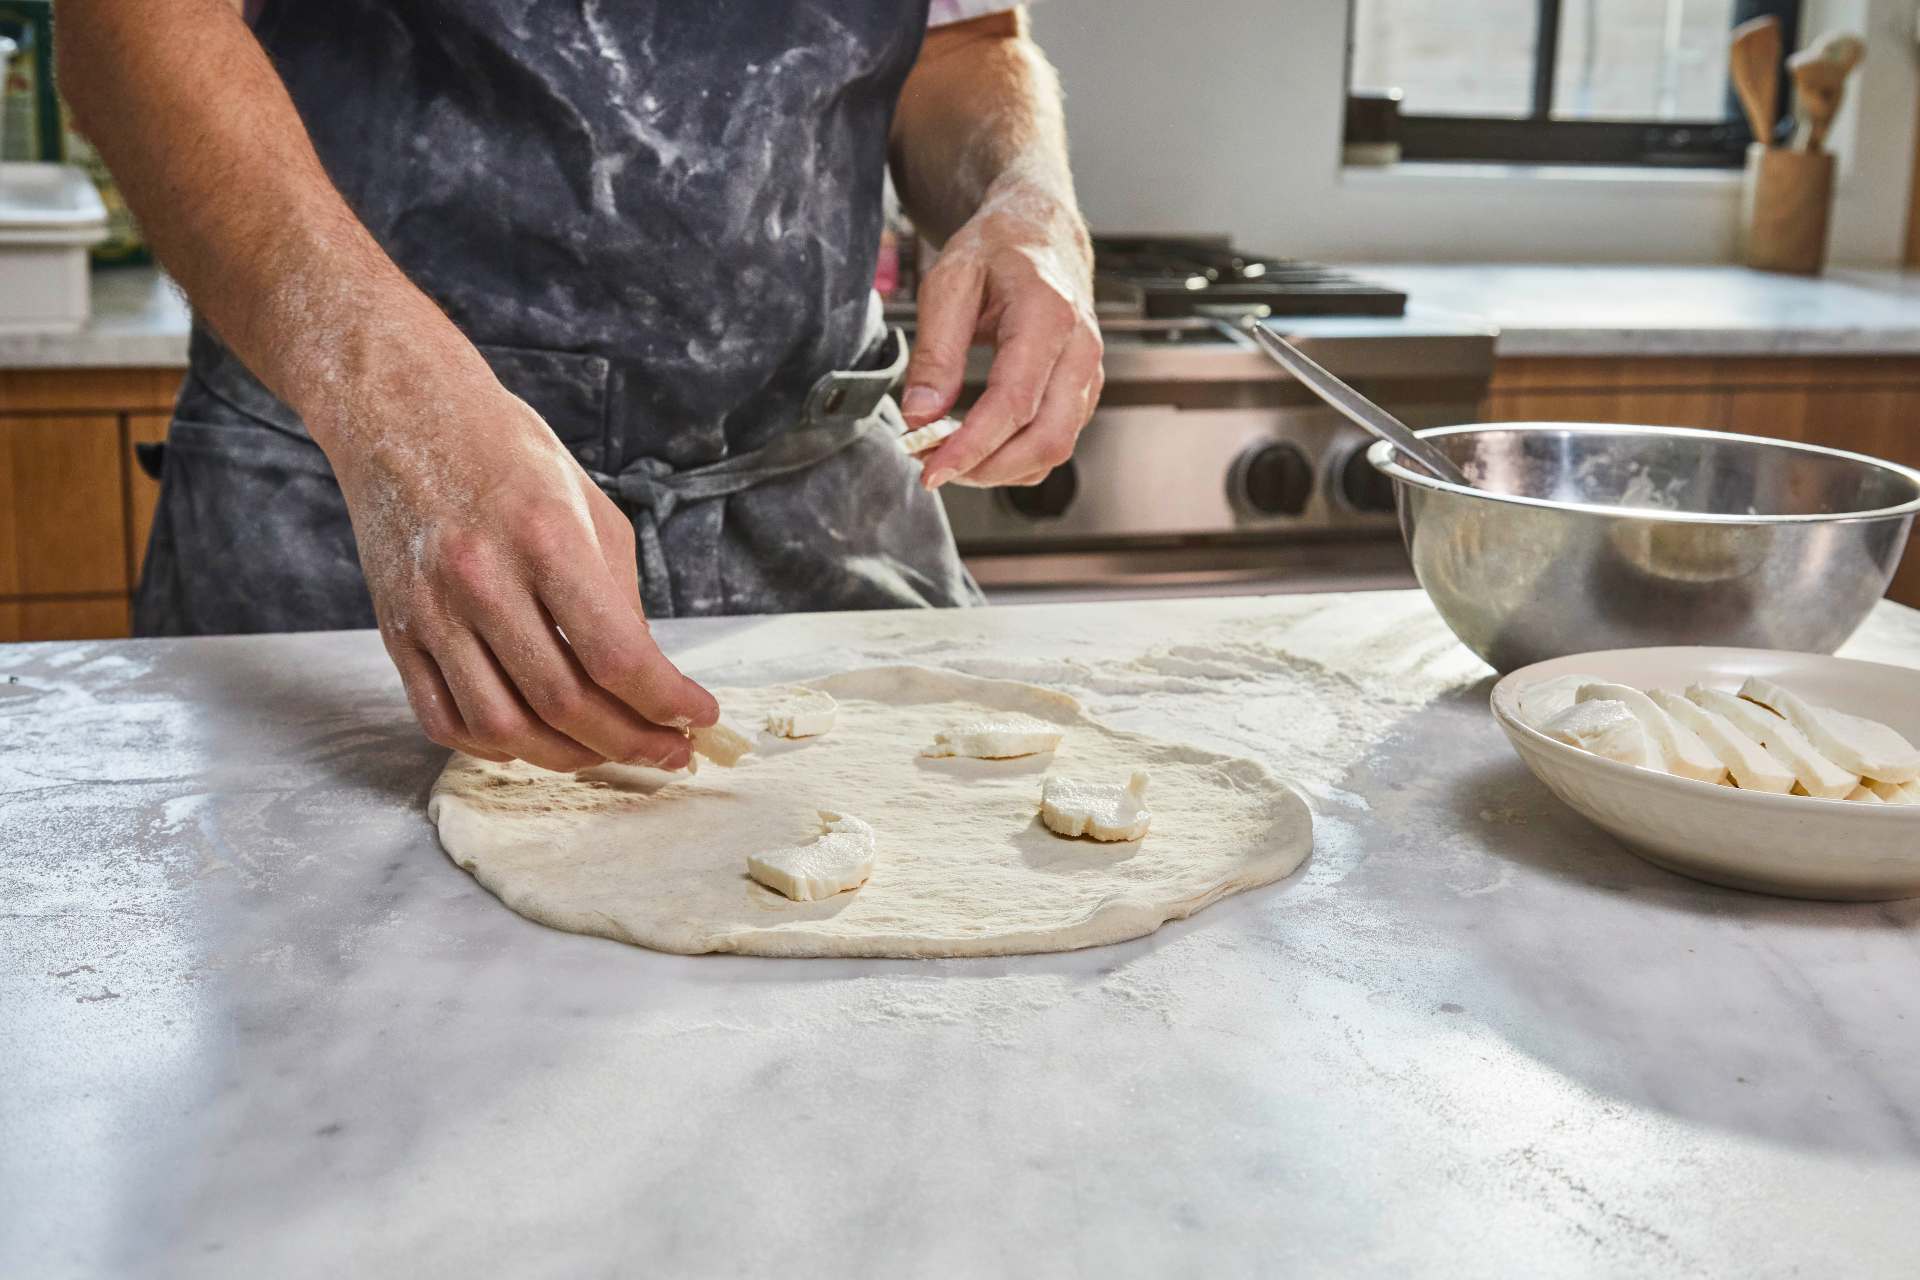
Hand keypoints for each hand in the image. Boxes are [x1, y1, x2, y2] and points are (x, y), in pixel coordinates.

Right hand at [331, 372, 716, 771]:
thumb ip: (620, 598)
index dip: (668, 703)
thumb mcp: (590, 508)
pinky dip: (495, 748)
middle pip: (564, 703)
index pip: (617, 655)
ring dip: (568, 757)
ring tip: (608, 750)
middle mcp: (481, 579)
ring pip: (503, 727)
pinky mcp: (395, 631)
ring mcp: (430, 611)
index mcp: (545, 539)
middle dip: (631, 743)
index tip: (700, 718)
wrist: (403, 413)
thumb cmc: (509, 454)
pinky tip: (534, 740)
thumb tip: (647, 681)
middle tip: (670, 751)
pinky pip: (443, 720)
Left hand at [900, 178, 1102, 488]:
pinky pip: (1056, 442)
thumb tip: (920, 414)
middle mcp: (1080, 350)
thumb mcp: (949, 283)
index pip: (1014, 403)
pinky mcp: (1084, 390)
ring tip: (949, 456)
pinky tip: (979, 449)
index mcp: (1047, 316)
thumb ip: (935, 352)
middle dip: (986, 468)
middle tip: (933, 466)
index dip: (971, 446)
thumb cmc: (998, 250)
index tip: (930, 467)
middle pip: (1045, 439)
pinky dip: (1016, 459)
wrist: (1041, 232)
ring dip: (999, 469)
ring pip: (1054, 450)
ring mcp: (1088, 373)